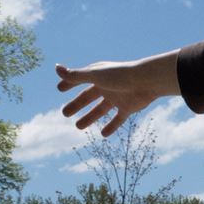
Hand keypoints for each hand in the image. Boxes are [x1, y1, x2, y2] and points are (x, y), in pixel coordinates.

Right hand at [55, 50, 178, 136]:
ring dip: (90, 117)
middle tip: (65, 113)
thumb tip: (56, 68)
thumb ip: (75, 76)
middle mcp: (107, 86)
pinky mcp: (128, 108)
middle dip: (77, 105)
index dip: (69, 83)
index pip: (80, 79)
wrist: (147, 81)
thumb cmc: (120, 75)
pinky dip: (112, 126)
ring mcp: (118, 97)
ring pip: (100, 110)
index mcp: (99, 75)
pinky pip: (118, 119)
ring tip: (78, 127)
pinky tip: (103, 135)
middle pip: (88, 97)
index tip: (59, 89)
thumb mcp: (94, 76)